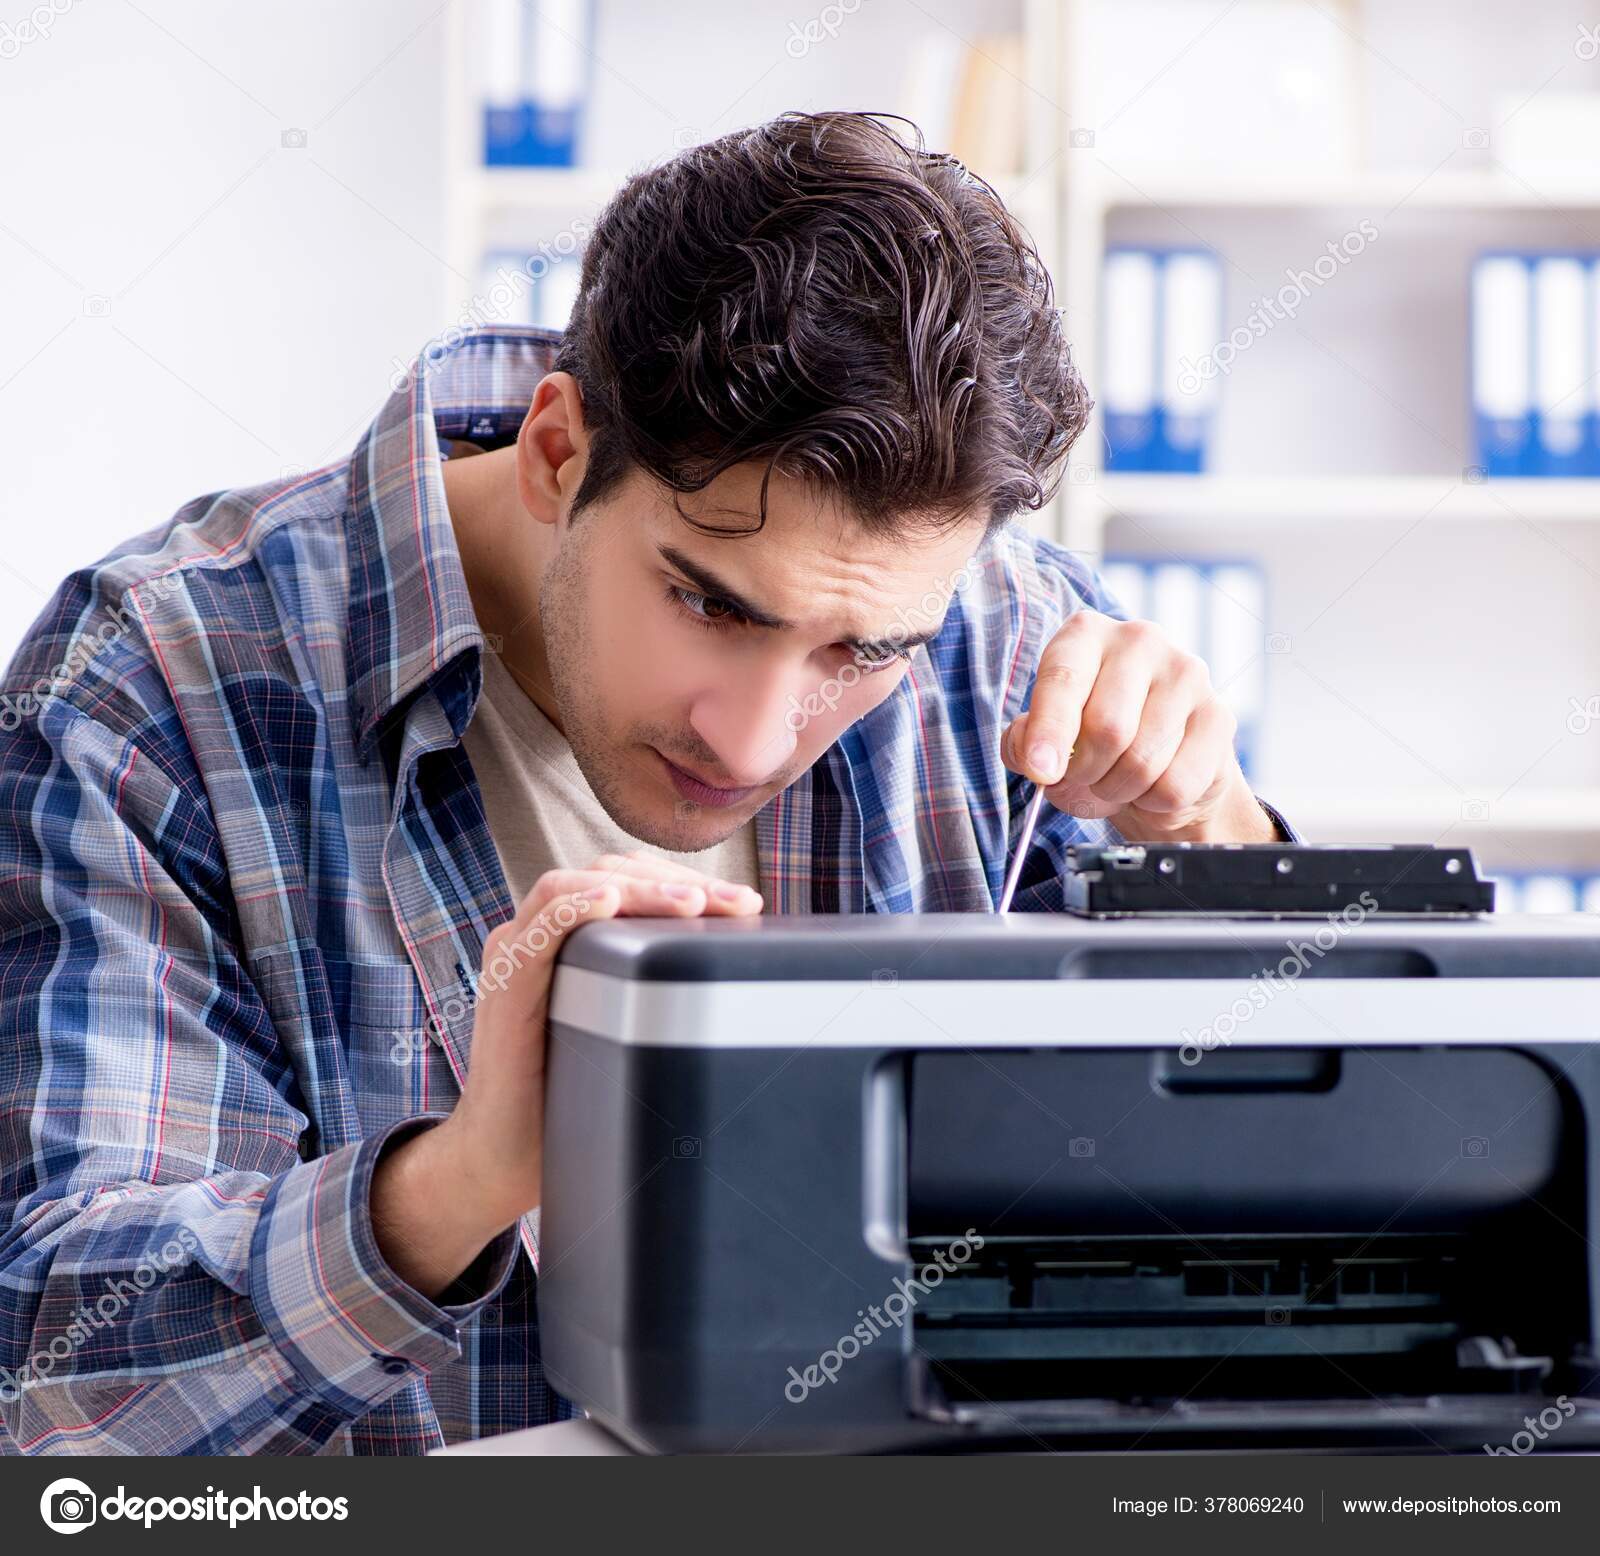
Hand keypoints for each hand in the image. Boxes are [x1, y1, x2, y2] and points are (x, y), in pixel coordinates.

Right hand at [370, 852, 761, 1296]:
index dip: (688, 879)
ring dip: (640, 888)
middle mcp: (541, 936)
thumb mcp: (629, 1038)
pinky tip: (609, 901)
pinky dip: (572, 905)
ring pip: (575, 886)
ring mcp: (518, 956)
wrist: (503, 1162)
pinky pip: (536, 929)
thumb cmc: (570, 1103)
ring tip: (693, 903)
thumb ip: (664, 1004)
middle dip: (679, 880)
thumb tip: (744, 997)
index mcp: (572, 940)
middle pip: (611, 872)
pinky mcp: (504, 989)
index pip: (631, 879)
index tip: (746, 906)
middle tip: (737, 904)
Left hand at [1001, 610, 1275, 843]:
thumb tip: (1033, 755)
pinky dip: (1154, 802)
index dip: (1049, 732)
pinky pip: (1176, 783)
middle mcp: (1140, 640)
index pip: (1063, 680)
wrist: (1160, 763)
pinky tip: (1152, 784)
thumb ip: (1023, 744)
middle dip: (1085, 772)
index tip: (1041, 771)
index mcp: (1085, 634)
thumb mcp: (1044, 741)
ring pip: (1143, 760)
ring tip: (1115, 780)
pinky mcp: (1220, 715)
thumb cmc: (1091, 744)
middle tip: (1081, 778)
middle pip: (1107, 727)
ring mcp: (1187, 673)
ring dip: (1118, 789)